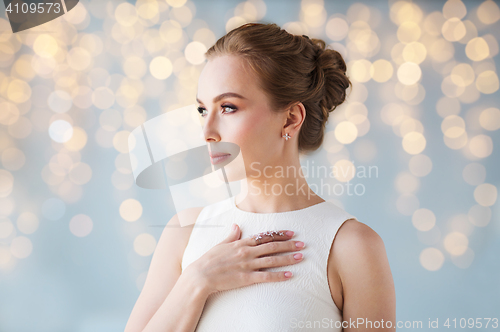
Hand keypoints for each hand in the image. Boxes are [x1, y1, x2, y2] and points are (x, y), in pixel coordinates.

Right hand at [186, 223, 304, 294]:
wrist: (200, 276)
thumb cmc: (209, 260)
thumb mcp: (221, 244)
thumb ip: (232, 235)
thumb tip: (237, 226)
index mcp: (241, 243)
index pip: (265, 236)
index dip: (279, 234)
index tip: (291, 233)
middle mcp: (247, 252)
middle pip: (272, 246)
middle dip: (289, 245)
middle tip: (303, 244)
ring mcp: (247, 264)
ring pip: (272, 260)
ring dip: (288, 258)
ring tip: (301, 257)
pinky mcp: (246, 278)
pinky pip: (266, 276)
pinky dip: (278, 275)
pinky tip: (289, 275)